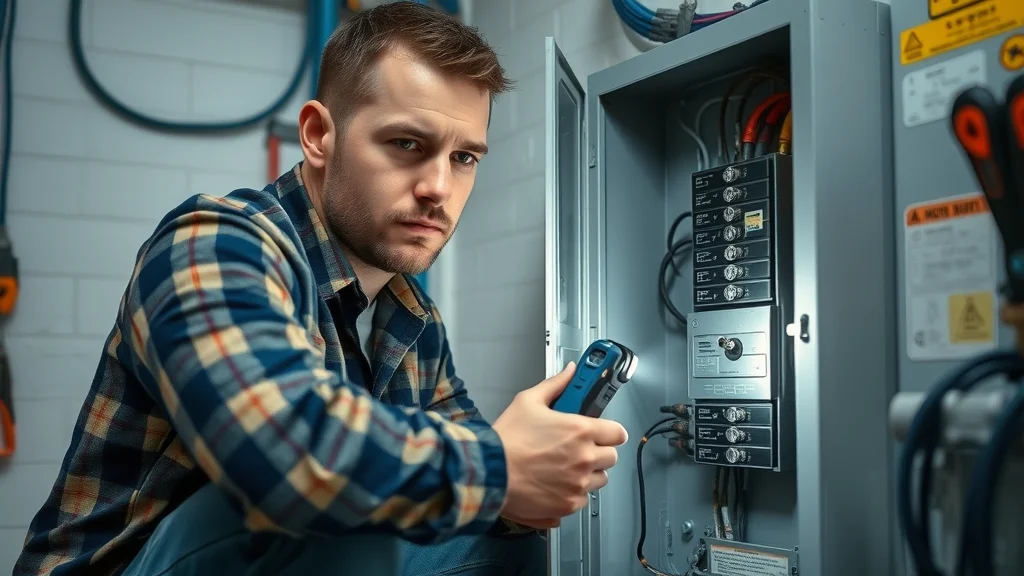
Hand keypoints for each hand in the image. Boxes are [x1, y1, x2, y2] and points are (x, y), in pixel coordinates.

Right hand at [492, 362, 628, 528]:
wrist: (488, 473)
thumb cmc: (506, 439)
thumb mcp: (528, 401)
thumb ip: (555, 385)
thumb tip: (569, 373)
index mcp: (580, 431)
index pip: (618, 432)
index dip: (610, 431)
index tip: (603, 431)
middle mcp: (584, 459)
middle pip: (611, 457)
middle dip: (598, 451)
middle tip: (578, 448)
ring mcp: (578, 484)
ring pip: (599, 479)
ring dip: (588, 473)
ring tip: (564, 467)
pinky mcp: (568, 504)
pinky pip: (582, 499)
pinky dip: (573, 493)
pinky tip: (555, 484)